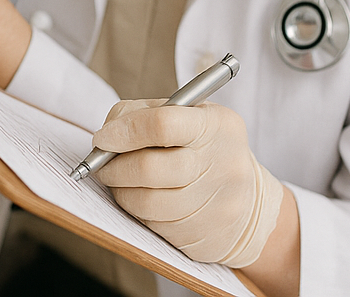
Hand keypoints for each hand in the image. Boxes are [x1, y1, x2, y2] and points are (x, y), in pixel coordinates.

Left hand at [90, 99, 284, 267]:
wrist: (249, 205)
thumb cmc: (204, 150)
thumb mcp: (188, 116)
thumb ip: (144, 114)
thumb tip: (106, 137)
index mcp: (217, 125)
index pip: (162, 124)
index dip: (124, 132)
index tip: (102, 138)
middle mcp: (221, 164)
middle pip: (149, 168)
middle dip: (113, 166)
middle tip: (101, 164)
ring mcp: (214, 204)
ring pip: (146, 201)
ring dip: (120, 190)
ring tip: (118, 180)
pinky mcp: (201, 235)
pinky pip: (152, 223)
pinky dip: (136, 209)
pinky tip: (140, 197)